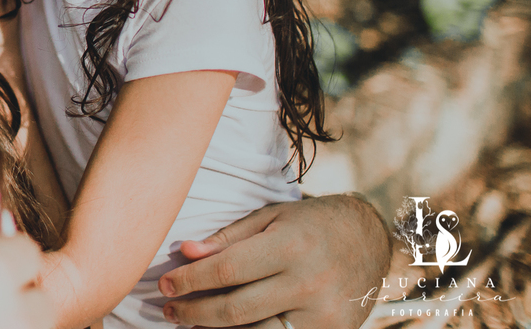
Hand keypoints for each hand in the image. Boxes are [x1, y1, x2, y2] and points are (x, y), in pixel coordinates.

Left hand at [158, 194, 389, 328]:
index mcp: (289, 246)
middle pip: (237, 309)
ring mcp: (323, 314)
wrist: (372, 240)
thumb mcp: (270, 218)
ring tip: (191, 322)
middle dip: (196, 311)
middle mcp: (308, 283)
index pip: (227, 270)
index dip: (190, 281)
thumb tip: (185, 252)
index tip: (165, 285)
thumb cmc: (312, 223)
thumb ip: (227, 237)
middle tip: (169, 310)